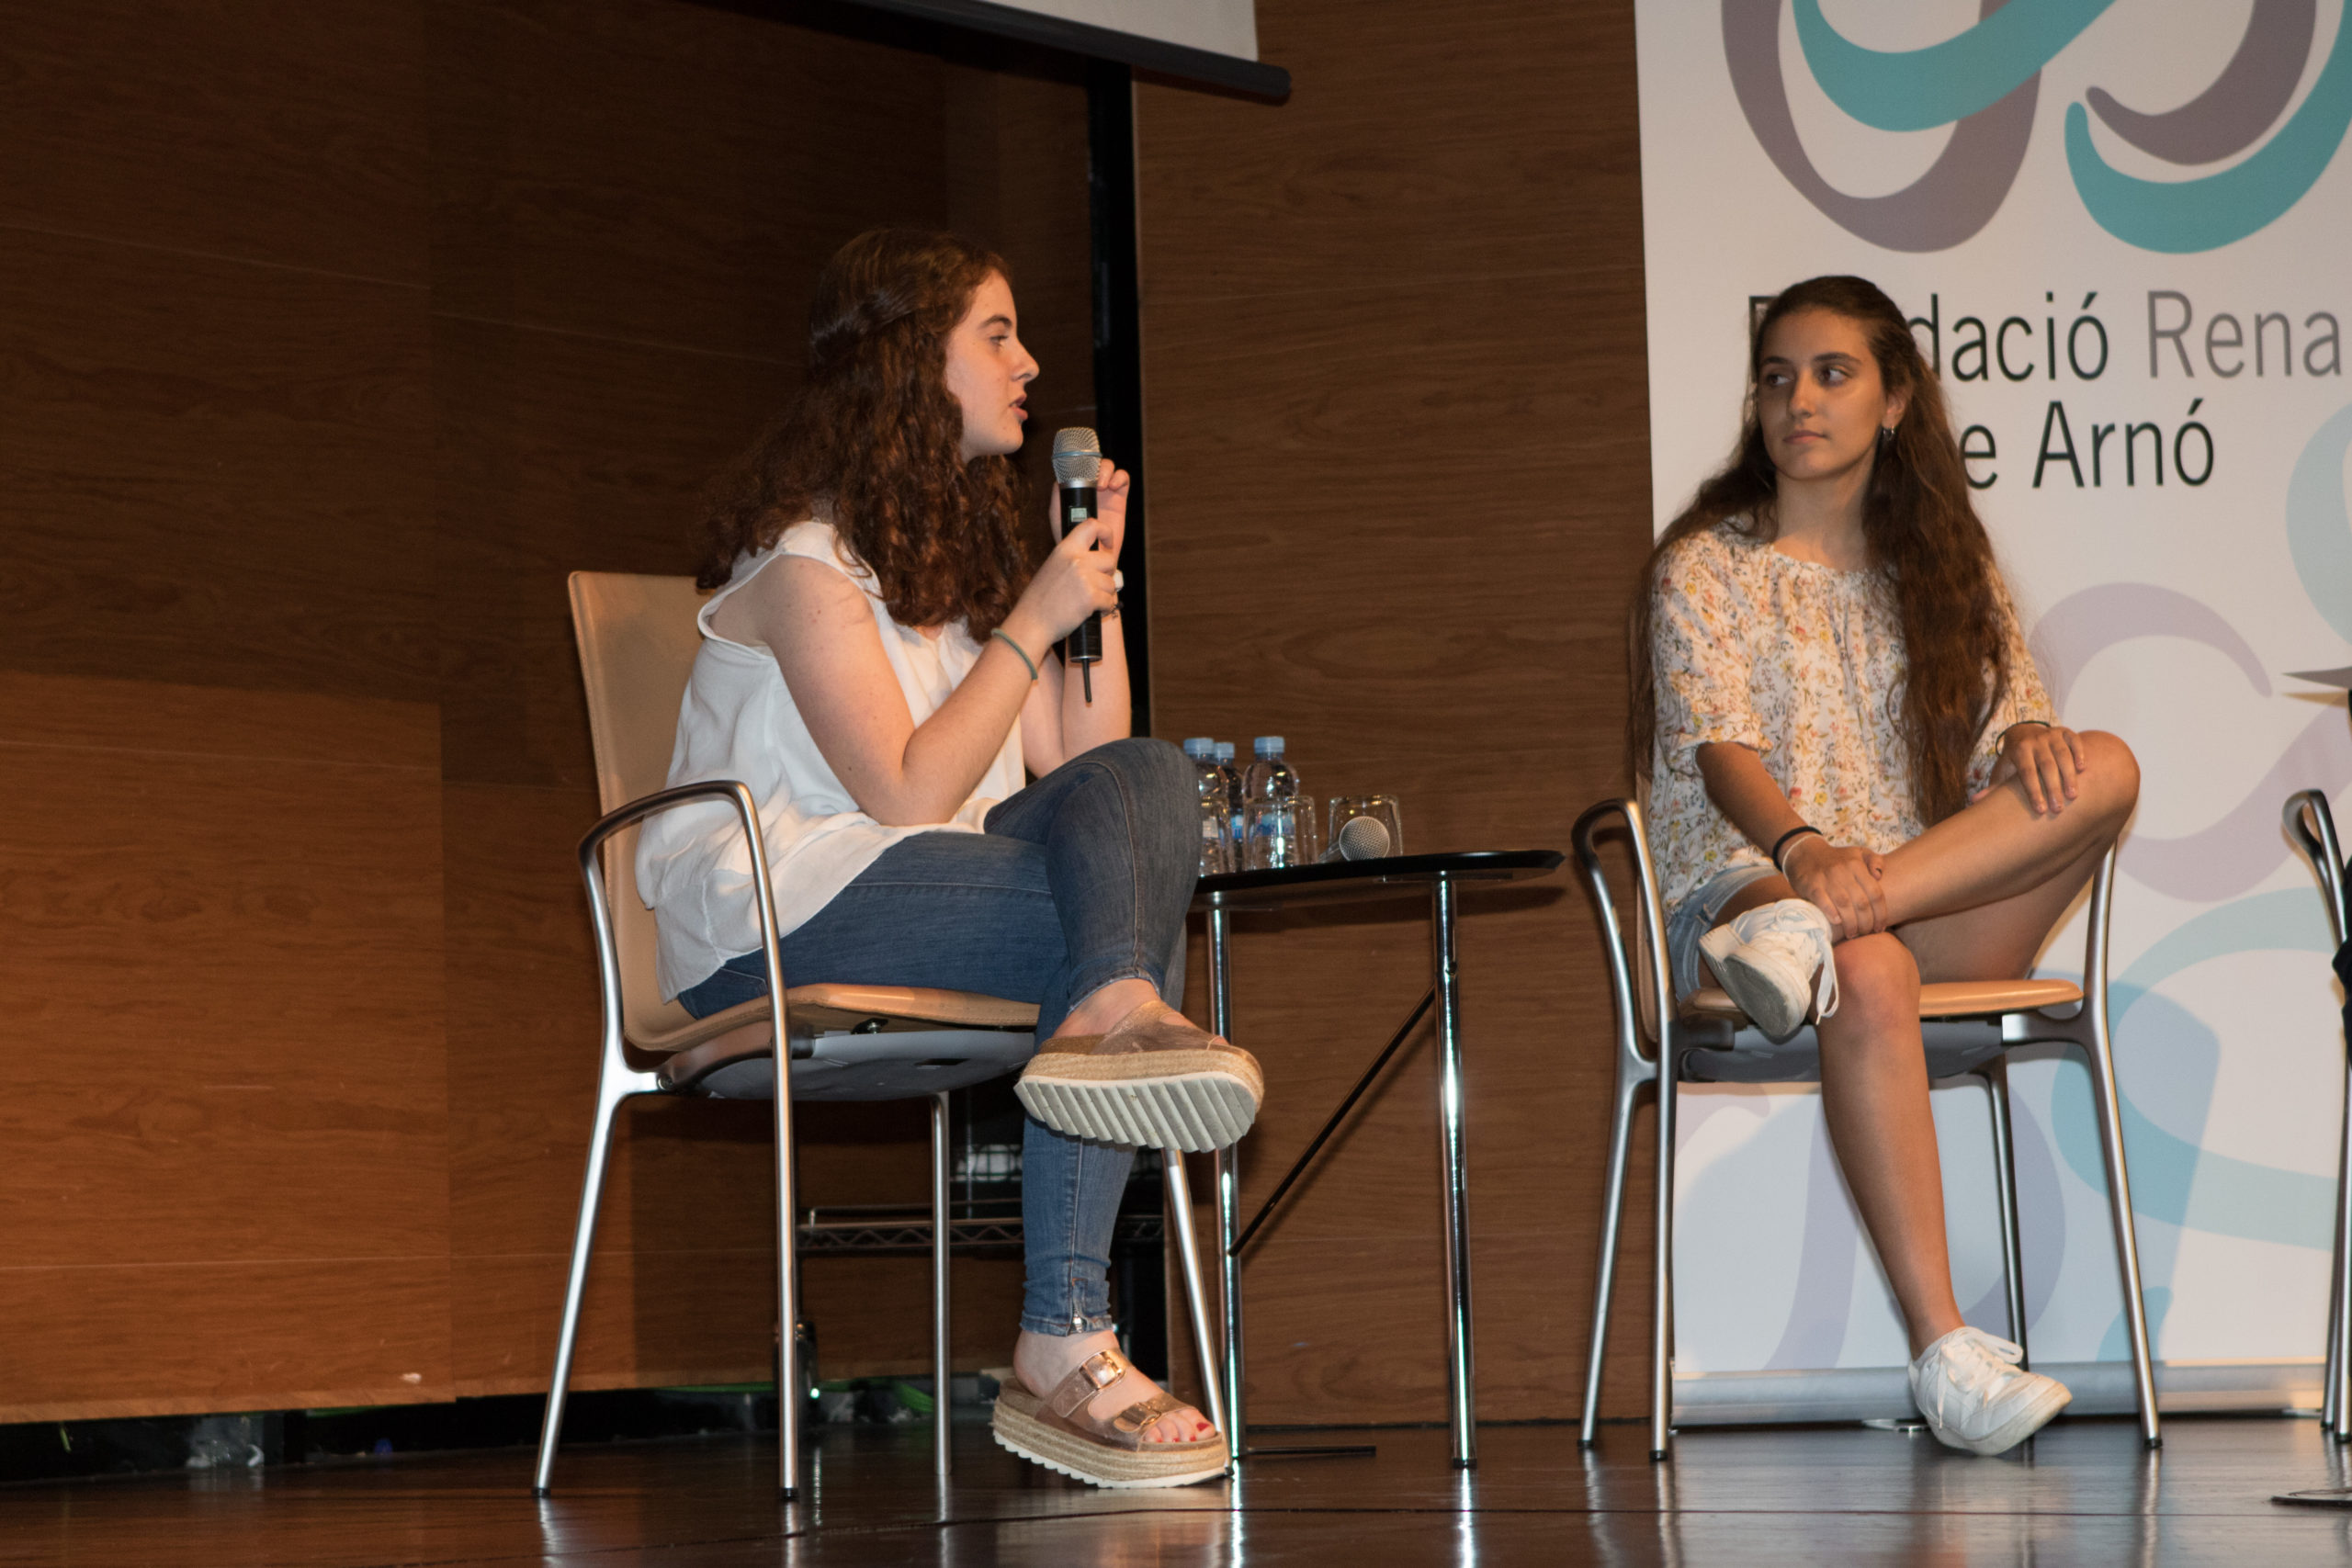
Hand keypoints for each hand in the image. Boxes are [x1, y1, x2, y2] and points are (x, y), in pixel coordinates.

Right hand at [1009, 519, 1119, 645]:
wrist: (1031, 623)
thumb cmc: (1040, 600)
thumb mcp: (1053, 568)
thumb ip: (1073, 560)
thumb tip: (1099, 563)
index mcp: (1065, 549)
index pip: (1091, 526)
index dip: (1105, 533)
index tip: (1108, 546)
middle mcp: (1076, 560)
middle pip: (1109, 560)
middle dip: (1107, 574)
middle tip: (1095, 585)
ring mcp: (1085, 578)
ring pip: (1111, 584)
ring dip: (1104, 594)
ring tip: (1087, 602)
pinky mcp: (1091, 597)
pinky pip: (1110, 601)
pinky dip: (1104, 609)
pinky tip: (1092, 612)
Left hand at [1048, 458, 1130, 558]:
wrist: (1092, 554)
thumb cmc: (1071, 536)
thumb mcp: (1057, 516)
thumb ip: (1057, 497)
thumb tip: (1058, 481)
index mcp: (1075, 487)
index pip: (1079, 464)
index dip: (1080, 459)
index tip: (1079, 464)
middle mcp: (1090, 486)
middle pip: (1095, 462)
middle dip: (1095, 465)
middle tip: (1094, 480)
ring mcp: (1106, 491)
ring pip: (1109, 466)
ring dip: (1106, 470)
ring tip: (1103, 486)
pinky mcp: (1119, 498)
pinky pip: (1124, 478)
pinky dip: (1120, 477)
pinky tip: (1113, 486)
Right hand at [1782, 834, 1887, 937]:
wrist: (1804, 853)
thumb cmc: (1836, 858)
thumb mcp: (1858, 852)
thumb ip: (1875, 861)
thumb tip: (1879, 876)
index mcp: (1857, 865)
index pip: (1875, 893)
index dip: (1880, 914)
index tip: (1880, 927)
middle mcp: (1843, 871)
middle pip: (1861, 902)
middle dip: (1866, 922)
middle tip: (1865, 932)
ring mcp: (1827, 878)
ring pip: (1844, 905)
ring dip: (1850, 923)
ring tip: (1852, 933)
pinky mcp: (1811, 884)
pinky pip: (1823, 901)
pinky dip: (1831, 913)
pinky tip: (1836, 922)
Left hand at [1974, 722, 2088, 815]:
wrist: (2023, 734)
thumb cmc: (2013, 760)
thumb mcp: (2002, 771)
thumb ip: (1993, 786)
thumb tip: (1974, 801)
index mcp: (2018, 750)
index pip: (2026, 773)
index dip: (2033, 792)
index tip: (2040, 810)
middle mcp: (2035, 741)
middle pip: (2046, 765)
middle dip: (2052, 787)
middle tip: (2059, 809)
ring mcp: (2050, 735)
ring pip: (2062, 754)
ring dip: (2069, 775)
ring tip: (2073, 796)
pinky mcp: (2064, 732)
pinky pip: (2074, 740)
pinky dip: (2079, 752)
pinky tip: (2083, 769)